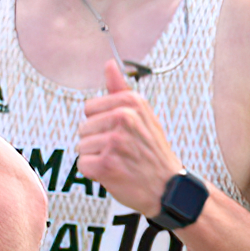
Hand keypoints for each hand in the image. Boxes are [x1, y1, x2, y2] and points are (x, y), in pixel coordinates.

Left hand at [77, 59, 182, 213]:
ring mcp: (115, 141)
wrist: (168, 186)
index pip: (89, 108)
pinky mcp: (106, 164)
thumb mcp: (143, 115)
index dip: (101, 123)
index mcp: (131, 102)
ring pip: (81, 147)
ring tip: (119, 160)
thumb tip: (109, 64)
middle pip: (83, 127)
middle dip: (97, 141)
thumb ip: (121, 89)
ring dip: (96, 157)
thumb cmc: (152, 151)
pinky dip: (94, 173)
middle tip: (121, 150)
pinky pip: (83, 165)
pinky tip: (114, 172)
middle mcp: (123, 118)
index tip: (120, 132)